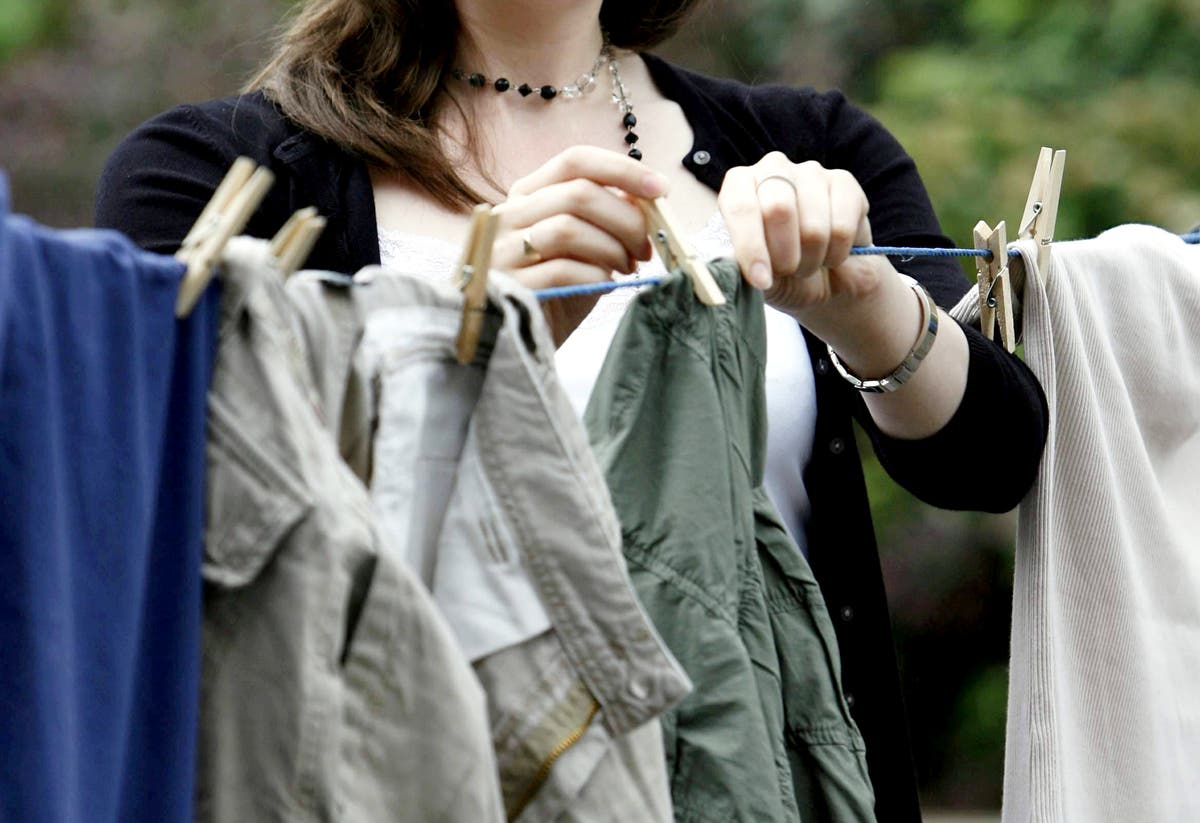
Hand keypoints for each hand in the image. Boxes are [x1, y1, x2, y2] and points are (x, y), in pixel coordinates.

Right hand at [492, 146, 668, 344]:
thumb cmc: (557, 288)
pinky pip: (561, 270)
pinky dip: (595, 275)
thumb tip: (645, 197)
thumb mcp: (584, 245)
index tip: (660, 189)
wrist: (518, 338)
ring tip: (627, 267)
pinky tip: (604, 283)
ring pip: (568, 229)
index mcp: (527, 195)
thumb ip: (605, 217)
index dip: (623, 170)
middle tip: (646, 247)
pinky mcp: (510, 286)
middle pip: (578, 194)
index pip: (576, 161)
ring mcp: (504, 251)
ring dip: (612, 248)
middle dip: (626, 219)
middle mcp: (509, 216)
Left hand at [718, 152, 891, 325]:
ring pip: (813, 226)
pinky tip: (831, 254)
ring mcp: (811, 172)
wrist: (824, 279)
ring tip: (808, 264)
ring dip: (811, 260)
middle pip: (778, 209)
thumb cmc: (780, 273)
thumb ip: (740, 265)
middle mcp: (773, 168)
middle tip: (787, 271)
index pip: (739, 206)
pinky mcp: (844, 183)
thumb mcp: (753, 274)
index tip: (761, 280)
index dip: (750, 247)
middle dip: (784, 255)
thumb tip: (735, 267)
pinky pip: (842, 228)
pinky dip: (836, 255)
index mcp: (739, 185)